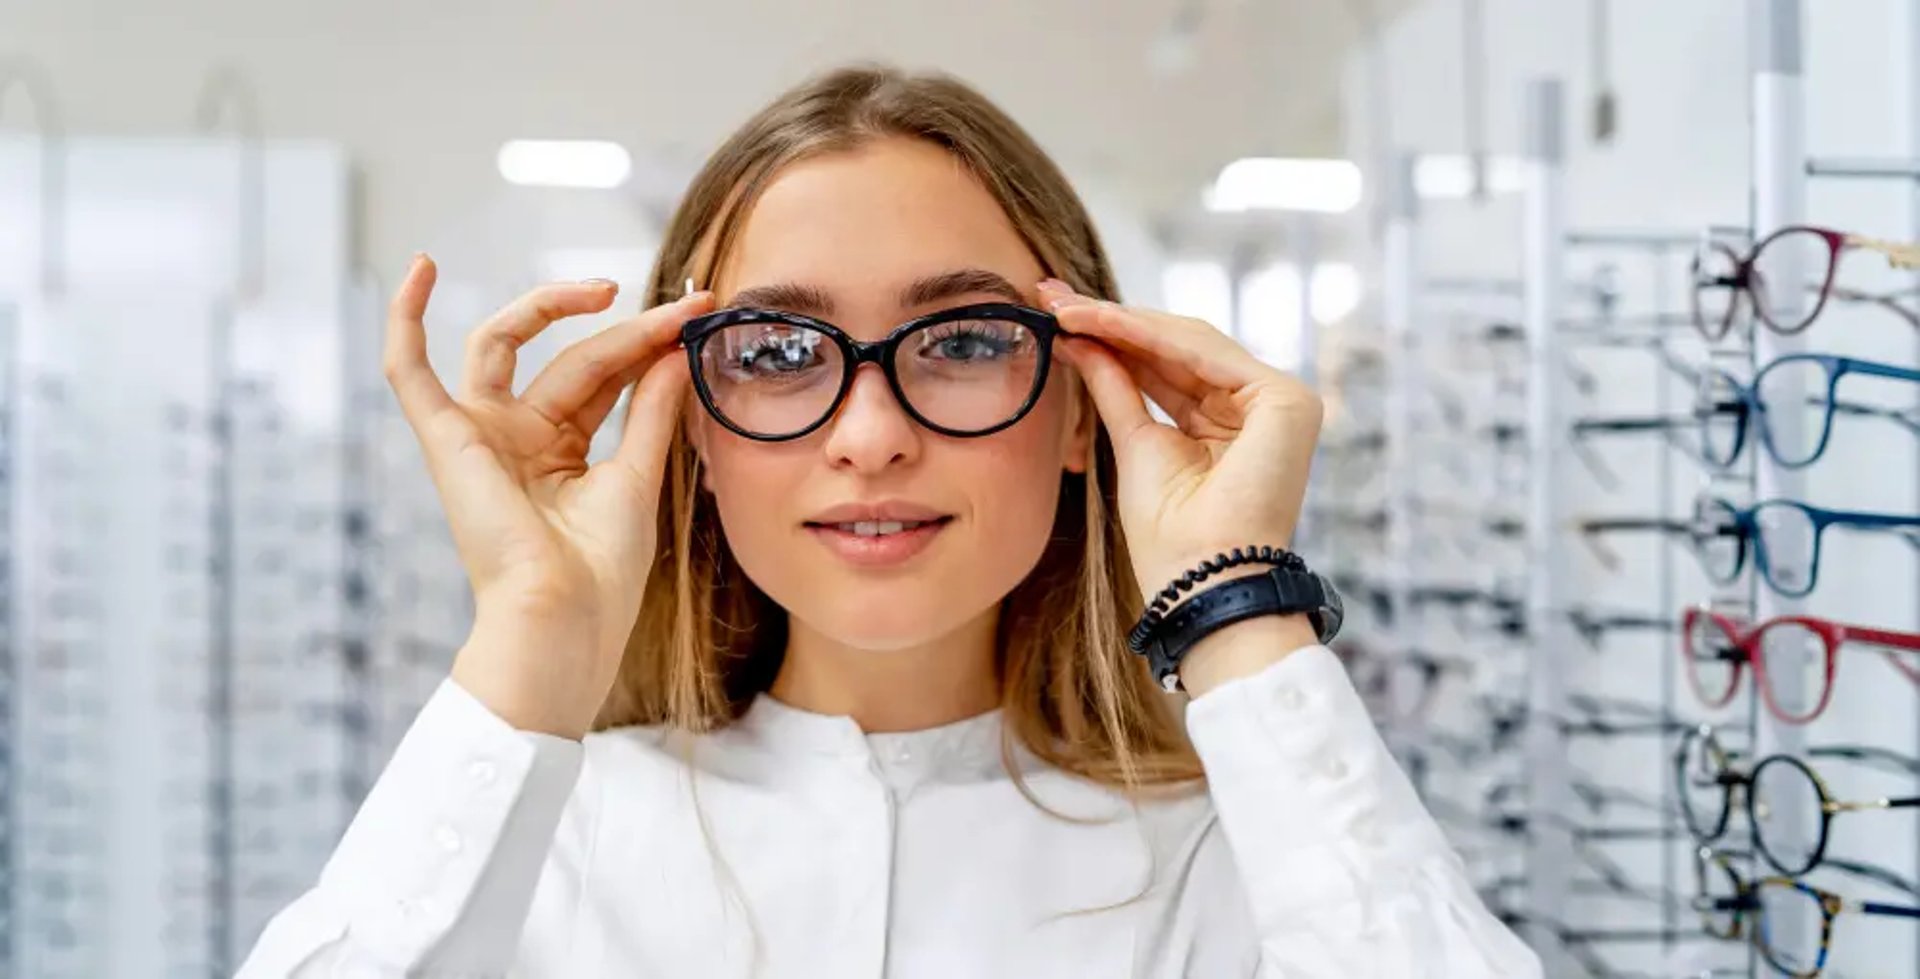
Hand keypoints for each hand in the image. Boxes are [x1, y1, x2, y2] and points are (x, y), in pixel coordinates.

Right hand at [383, 255, 714, 736]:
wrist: (565, 616)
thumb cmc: (600, 571)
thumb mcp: (638, 476)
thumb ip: (650, 409)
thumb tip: (675, 349)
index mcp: (559, 452)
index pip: (604, 375)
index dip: (651, 341)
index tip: (701, 311)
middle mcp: (516, 437)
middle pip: (569, 356)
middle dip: (626, 327)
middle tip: (683, 307)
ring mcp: (479, 434)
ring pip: (504, 343)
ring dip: (548, 306)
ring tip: (605, 289)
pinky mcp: (446, 438)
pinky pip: (407, 371)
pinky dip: (405, 321)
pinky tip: (420, 268)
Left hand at [1041, 279, 1323, 688]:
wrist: (1199, 579)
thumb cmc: (1169, 535)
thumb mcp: (1133, 443)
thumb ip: (1115, 386)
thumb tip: (1079, 338)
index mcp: (1230, 425)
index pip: (1168, 366)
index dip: (1112, 338)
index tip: (1056, 314)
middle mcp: (1260, 409)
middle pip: (1179, 347)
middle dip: (1112, 320)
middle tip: (1052, 295)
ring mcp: (1280, 402)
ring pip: (1189, 342)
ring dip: (1121, 321)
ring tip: (1064, 306)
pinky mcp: (1287, 400)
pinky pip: (1205, 353)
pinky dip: (1148, 335)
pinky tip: (1099, 321)